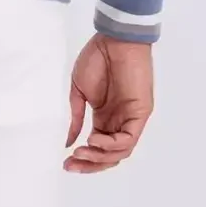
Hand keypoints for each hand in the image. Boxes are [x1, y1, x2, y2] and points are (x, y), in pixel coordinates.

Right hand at [64, 33, 152, 172]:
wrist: (113, 40)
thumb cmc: (97, 59)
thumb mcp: (79, 91)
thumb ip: (76, 117)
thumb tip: (68, 142)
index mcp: (105, 117)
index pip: (97, 147)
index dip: (84, 159)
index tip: (65, 162)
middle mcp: (118, 122)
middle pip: (109, 155)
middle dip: (90, 165)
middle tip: (71, 165)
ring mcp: (130, 119)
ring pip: (120, 152)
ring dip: (100, 157)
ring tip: (81, 153)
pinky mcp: (140, 114)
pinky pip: (128, 139)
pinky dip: (112, 145)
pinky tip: (95, 140)